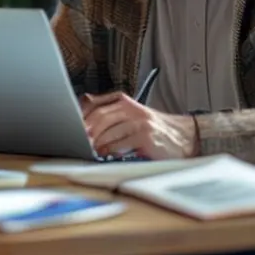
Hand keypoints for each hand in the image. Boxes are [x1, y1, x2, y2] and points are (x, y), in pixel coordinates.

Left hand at [80, 92, 197, 159]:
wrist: (183, 137)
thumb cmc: (154, 129)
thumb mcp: (131, 115)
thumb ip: (110, 115)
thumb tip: (82, 121)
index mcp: (124, 100)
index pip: (94, 103)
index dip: (80, 115)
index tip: (71, 125)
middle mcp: (131, 108)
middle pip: (100, 116)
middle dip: (86, 130)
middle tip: (79, 140)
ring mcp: (138, 121)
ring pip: (108, 131)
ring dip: (96, 142)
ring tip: (90, 149)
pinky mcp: (145, 137)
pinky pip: (120, 143)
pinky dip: (109, 150)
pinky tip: (104, 154)